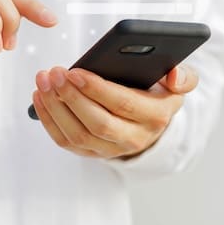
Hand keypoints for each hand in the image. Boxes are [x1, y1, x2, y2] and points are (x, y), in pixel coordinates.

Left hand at [32, 65, 198, 158]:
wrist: (150, 123)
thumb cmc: (158, 93)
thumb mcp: (176, 84)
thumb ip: (184, 77)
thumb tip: (174, 75)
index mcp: (156, 117)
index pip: (124, 104)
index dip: (97, 89)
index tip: (75, 71)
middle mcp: (134, 138)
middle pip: (97, 122)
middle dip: (72, 97)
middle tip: (54, 73)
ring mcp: (111, 150)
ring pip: (78, 134)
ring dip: (56, 107)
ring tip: (44, 80)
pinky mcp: (92, 153)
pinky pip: (65, 141)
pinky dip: (48, 119)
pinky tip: (39, 96)